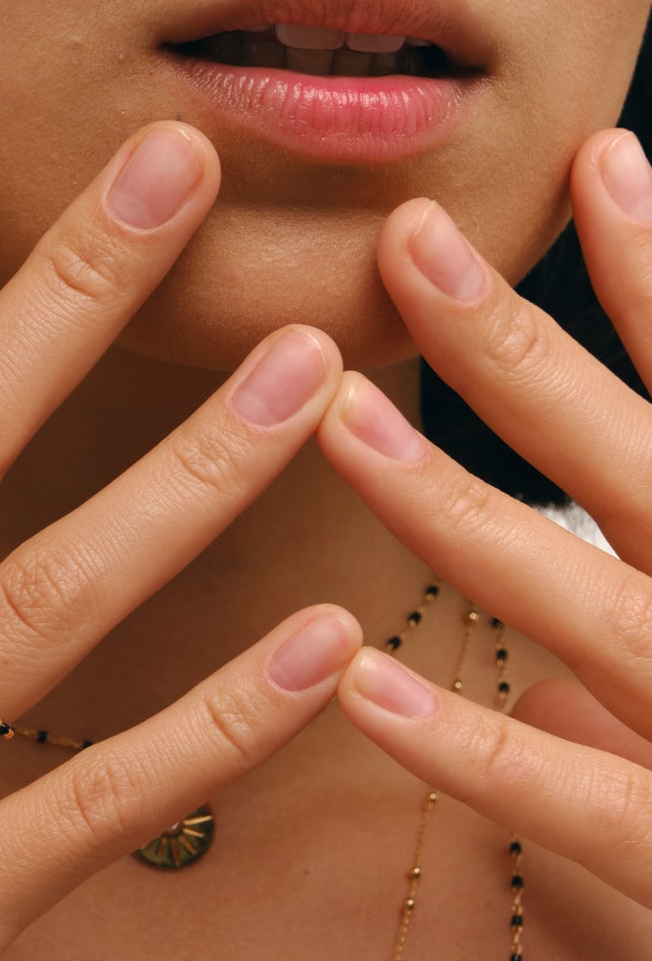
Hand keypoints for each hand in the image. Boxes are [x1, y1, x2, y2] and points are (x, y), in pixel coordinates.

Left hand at [318, 129, 651, 910]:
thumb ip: (642, 692)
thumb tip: (536, 697)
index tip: (597, 160)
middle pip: (633, 458)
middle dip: (515, 347)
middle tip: (405, 235)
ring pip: (577, 596)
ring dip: (449, 504)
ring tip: (338, 414)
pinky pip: (572, 799)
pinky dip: (468, 748)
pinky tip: (363, 686)